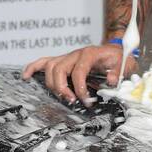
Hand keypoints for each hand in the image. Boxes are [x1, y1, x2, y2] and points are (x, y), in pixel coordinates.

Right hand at [22, 44, 137, 104]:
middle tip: (72, 100)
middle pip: (59, 69)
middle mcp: (76, 54)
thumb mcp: (125, 64)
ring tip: (62, 96)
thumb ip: (119, 72)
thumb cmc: (118, 58)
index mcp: (90, 54)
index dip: (80, 88)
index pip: (78, 71)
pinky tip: (25, 76)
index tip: (85, 100)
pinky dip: (33, 68)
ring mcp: (67, 56)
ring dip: (52, 84)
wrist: (116, 50)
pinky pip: (43, 61)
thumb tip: (111, 80)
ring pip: (50, 67)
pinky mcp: (62, 60)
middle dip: (63, 87)